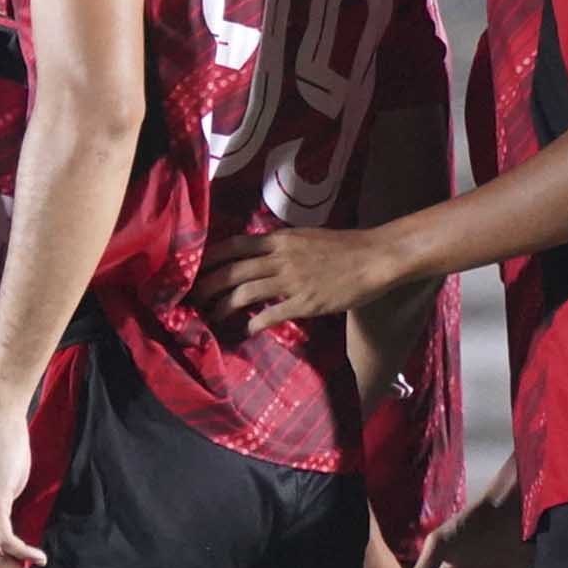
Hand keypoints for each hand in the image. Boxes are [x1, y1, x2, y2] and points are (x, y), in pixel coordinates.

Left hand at [196, 226, 404, 328]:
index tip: (193, 268)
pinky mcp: (306, 302)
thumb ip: (281, 245)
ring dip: (224, 307)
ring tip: (214, 317)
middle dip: (208, 286)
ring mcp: (292, 280)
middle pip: (232, 272)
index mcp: (280, 239)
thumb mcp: (306, 237)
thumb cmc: (344, 246)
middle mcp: (281, 258)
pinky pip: (271, 314)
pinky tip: (246, 330)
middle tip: (194, 299)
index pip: (233, 245)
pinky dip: (254, 323)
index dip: (209, 258)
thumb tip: (258, 253)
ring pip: (245, 293)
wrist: (374, 257)